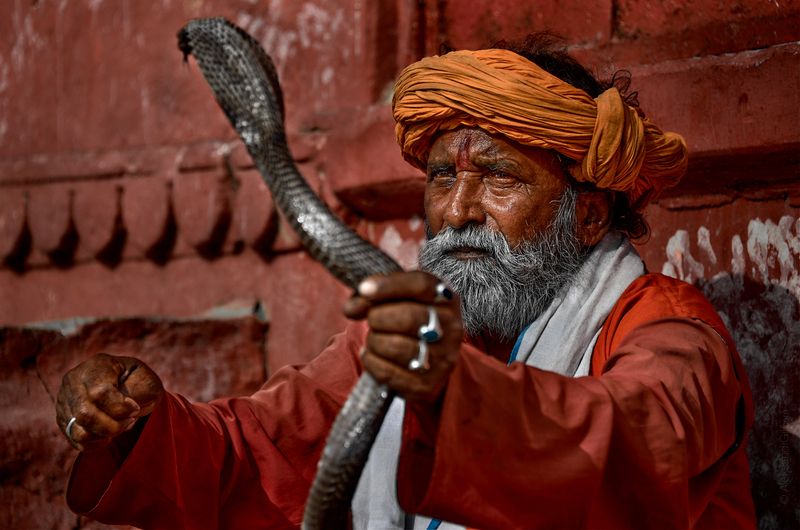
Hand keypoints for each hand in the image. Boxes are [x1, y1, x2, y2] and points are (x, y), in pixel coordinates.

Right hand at [55, 353, 163, 450]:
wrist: (128, 388)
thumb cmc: (139, 384)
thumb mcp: (148, 382)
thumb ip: (138, 392)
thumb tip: (123, 407)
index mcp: (97, 365)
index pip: (99, 392)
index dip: (120, 407)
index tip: (135, 409)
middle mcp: (74, 380)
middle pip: (84, 413)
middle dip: (113, 425)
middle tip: (130, 420)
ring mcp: (65, 400)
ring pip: (78, 431)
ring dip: (105, 434)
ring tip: (120, 426)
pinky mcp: (63, 419)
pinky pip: (76, 440)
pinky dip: (96, 442)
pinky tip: (108, 433)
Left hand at [343, 271, 462, 402]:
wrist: (428, 362)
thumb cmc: (406, 321)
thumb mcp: (397, 300)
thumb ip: (372, 297)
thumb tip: (351, 308)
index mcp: (446, 298)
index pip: (420, 285)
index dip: (389, 285)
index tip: (364, 289)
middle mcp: (451, 327)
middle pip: (408, 317)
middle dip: (378, 317)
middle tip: (371, 320)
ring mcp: (443, 358)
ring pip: (396, 346)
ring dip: (374, 341)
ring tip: (374, 339)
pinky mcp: (427, 384)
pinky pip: (388, 372)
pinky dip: (371, 362)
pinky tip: (372, 356)